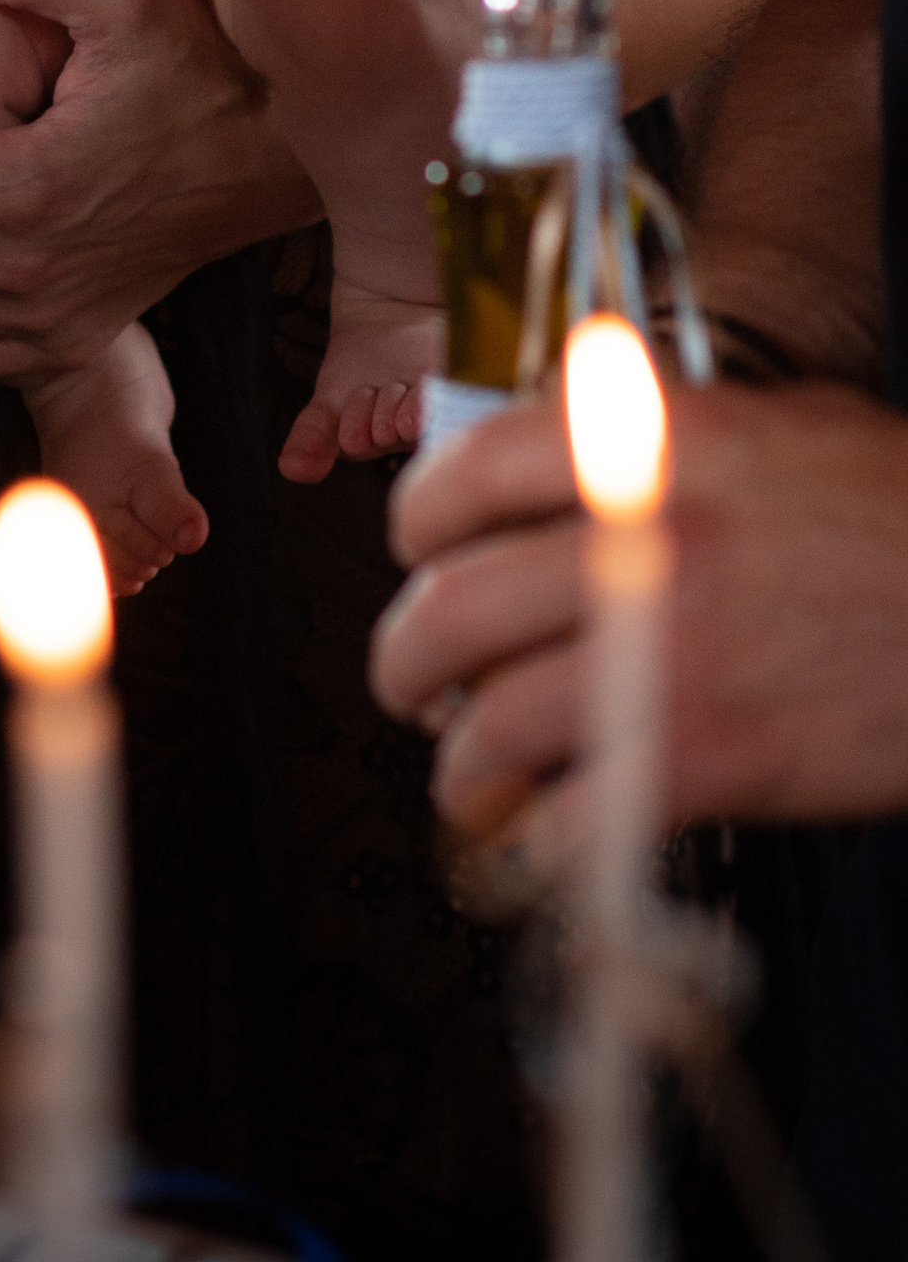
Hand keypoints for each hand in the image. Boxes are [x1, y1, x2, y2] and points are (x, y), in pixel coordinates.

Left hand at [369, 379, 907, 858]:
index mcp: (645, 442)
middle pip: (451, 604)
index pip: (466, 470)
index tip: (415, 549)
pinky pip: (567, 811)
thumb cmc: (896, 517)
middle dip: (404, 652)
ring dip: (454, 755)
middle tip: (406, 674)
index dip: (417, 520)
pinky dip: (534, 835)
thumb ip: (647, 435)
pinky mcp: (707, 760)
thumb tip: (543, 461)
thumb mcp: (771, 426)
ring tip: (461, 768)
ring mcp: (666, 656)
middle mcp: (637, 540)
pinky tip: (541, 831)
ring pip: (488, 718)